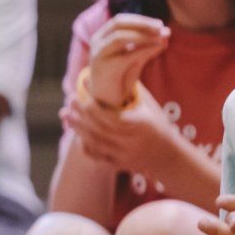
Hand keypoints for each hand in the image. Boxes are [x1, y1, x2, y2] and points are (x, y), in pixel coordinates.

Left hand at [62, 84, 181, 172]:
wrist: (169, 156)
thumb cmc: (158, 125)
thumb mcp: (149, 107)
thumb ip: (133, 92)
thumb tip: (120, 69)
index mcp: (138, 125)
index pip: (109, 117)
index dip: (92, 107)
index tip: (81, 95)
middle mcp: (130, 141)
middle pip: (98, 129)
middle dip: (80, 115)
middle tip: (68, 101)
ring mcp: (123, 155)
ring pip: (95, 143)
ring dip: (78, 129)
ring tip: (66, 115)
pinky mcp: (119, 165)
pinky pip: (97, 157)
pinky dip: (86, 145)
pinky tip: (78, 134)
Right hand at [85, 14, 169, 107]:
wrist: (106, 101)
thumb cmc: (120, 76)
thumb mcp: (134, 58)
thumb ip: (147, 47)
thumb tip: (166, 35)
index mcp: (102, 37)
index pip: (120, 21)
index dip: (140, 20)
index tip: (159, 24)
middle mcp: (97, 42)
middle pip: (118, 24)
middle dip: (141, 24)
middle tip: (161, 27)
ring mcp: (99, 55)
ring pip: (119, 37)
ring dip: (143, 35)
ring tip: (161, 37)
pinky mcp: (105, 68)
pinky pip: (126, 55)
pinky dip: (144, 49)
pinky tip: (158, 47)